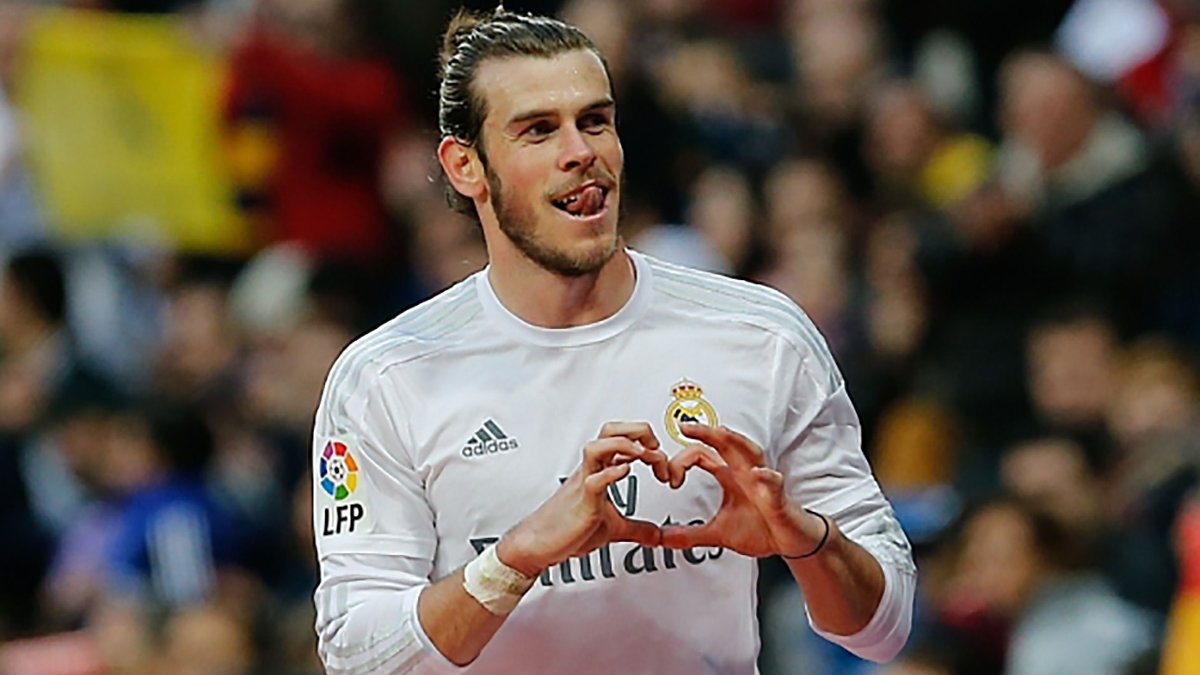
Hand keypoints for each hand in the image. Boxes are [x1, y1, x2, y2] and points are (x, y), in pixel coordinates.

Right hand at [497, 422, 669, 576]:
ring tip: (644, 454)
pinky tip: (625, 472)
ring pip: (597, 446)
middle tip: (656, 446)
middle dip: (638, 430)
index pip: (624, 439)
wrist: (538, 544)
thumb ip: (637, 529)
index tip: (664, 463)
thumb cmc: (567, 530)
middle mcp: (591, 470)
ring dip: (625, 445)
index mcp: (599, 470)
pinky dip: (611, 473)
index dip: (649, 444)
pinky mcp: (582, 502)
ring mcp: (584, 483)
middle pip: (611, 430)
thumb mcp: (613, 528)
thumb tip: (657, 535)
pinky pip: (594, 481)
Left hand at [662, 423, 825, 557]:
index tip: (669, 478)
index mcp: (729, 476)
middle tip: (685, 426)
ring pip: (751, 452)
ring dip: (736, 442)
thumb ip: (689, 535)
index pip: (702, 454)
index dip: (681, 461)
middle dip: (706, 432)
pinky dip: (767, 477)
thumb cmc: (761, 528)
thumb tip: (662, 538)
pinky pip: (774, 482)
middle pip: (725, 443)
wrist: (791, 541)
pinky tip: (759, 473)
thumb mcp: (718, 534)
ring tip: (721, 433)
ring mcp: (762, 482)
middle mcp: (745, 472)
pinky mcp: (778, 498)